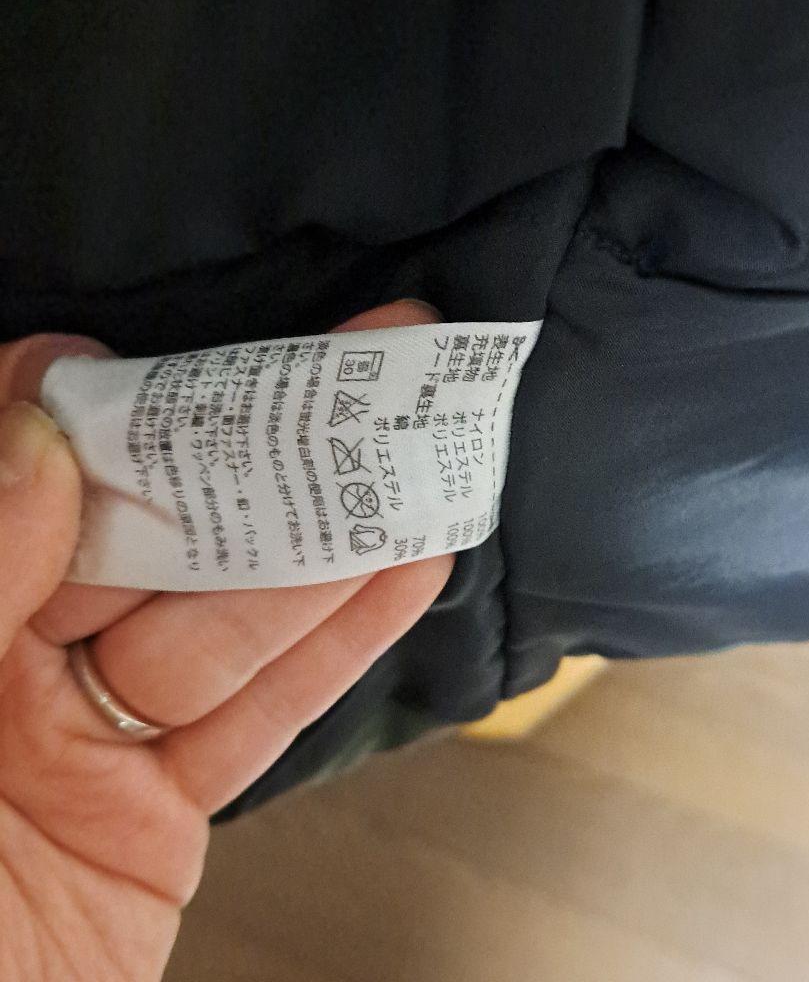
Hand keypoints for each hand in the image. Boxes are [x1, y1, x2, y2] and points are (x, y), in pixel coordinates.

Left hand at [0, 301, 453, 980]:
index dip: (57, 417)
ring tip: (404, 459)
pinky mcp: (158, 816)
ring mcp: (86, 743)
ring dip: (320, 544)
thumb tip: (36, 447)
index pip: (8, 493)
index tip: (115, 356)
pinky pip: (254, 718)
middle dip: (240, 461)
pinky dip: (335, 646)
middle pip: (141, 544)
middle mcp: (3, 672)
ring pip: (221, 621)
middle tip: (330, 379)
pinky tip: (399, 571)